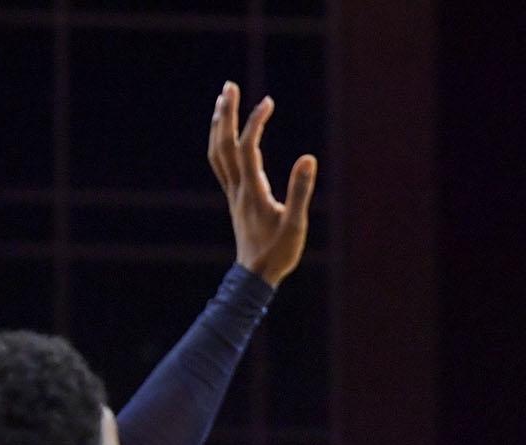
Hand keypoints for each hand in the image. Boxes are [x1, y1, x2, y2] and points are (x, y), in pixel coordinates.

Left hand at [208, 82, 317, 286]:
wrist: (255, 276)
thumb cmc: (278, 252)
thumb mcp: (295, 223)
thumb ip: (301, 190)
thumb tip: (308, 158)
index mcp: (252, 191)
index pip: (247, 148)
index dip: (255, 123)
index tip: (268, 102)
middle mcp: (237, 189)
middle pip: (223, 144)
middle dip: (227, 114)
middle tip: (230, 86)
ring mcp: (233, 193)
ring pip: (217, 153)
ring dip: (218, 125)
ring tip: (224, 101)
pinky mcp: (234, 198)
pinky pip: (220, 163)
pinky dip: (220, 142)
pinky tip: (226, 134)